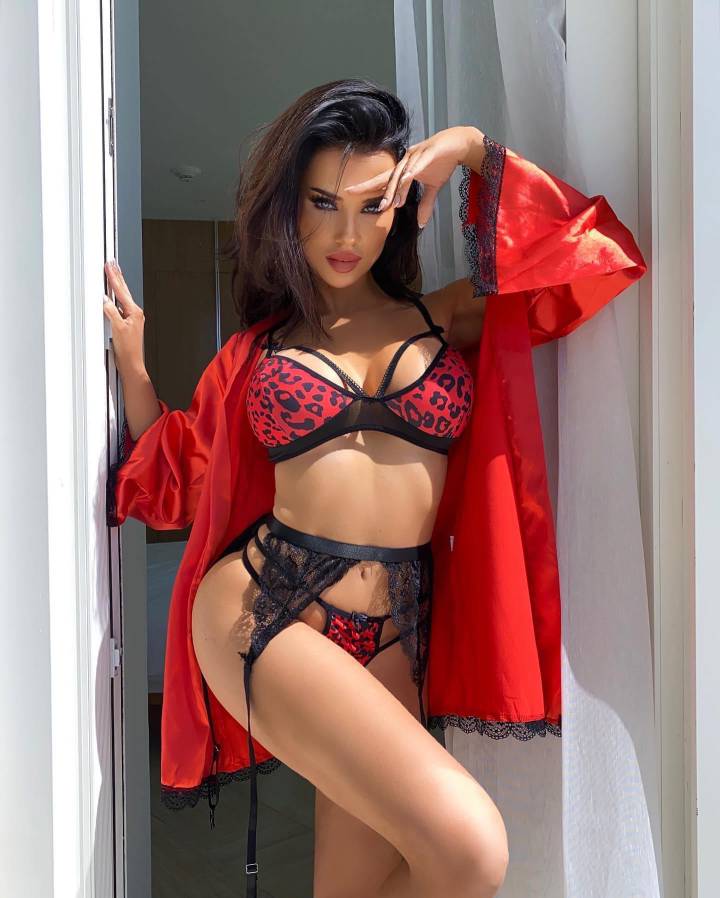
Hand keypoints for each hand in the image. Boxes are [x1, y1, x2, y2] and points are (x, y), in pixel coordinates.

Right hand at [102, 259, 145, 375]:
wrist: (131, 363)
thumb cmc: (128, 350)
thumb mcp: (117, 328)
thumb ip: (110, 312)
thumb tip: (104, 300)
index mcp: (134, 312)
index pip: (121, 290)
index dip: (113, 277)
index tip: (109, 265)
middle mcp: (135, 313)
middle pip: (123, 291)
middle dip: (117, 276)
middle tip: (112, 263)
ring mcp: (132, 318)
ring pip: (122, 297)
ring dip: (117, 284)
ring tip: (113, 272)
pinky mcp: (127, 324)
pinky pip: (120, 306)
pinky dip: (116, 297)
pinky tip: (112, 294)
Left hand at [344, 126, 480, 228]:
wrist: (459, 144)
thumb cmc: (443, 162)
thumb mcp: (434, 187)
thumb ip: (426, 204)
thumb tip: (421, 224)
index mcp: (404, 169)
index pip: (383, 181)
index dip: (368, 187)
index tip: (351, 194)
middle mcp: (406, 162)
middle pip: (385, 176)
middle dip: (368, 184)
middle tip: (351, 192)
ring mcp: (416, 157)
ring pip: (400, 175)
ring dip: (393, 190)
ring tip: (387, 204)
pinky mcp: (428, 153)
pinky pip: (417, 167)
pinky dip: (410, 175)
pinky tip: (405, 182)